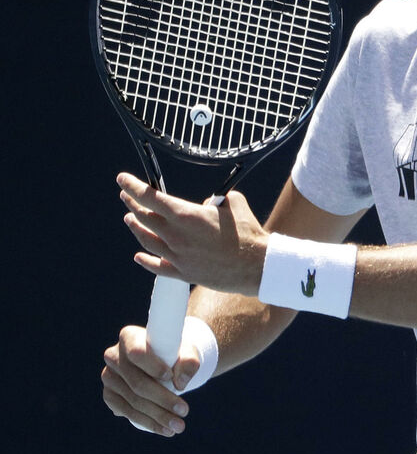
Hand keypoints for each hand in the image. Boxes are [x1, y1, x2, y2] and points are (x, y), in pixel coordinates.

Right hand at [101, 325, 196, 436]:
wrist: (165, 362)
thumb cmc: (176, 353)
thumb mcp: (187, 352)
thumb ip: (188, 362)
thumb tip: (180, 382)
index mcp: (129, 337)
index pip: (137, 352)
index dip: (152, 366)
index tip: (171, 377)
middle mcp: (113, 356)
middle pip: (137, 383)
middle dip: (162, 400)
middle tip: (184, 411)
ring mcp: (109, 378)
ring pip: (133, 402)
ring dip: (157, 416)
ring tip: (179, 426)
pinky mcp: (110, 395)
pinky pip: (127, 412)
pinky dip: (147, 422)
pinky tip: (164, 429)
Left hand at [117, 173, 267, 295]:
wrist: (256, 265)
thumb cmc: (248, 232)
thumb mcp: (234, 204)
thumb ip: (216, 201)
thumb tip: (209, 204)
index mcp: (186, 215)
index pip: (151, 197)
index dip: (133, 186)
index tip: (122, 180)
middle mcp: (176, 235)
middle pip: (144, 217)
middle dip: (132, 204)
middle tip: (126, 196)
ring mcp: (177, 256)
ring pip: (147, 240)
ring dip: (136, 228)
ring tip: (130, 219)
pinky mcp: (183, 274)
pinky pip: (157, 266)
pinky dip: (145, 260)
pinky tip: (138, 256)